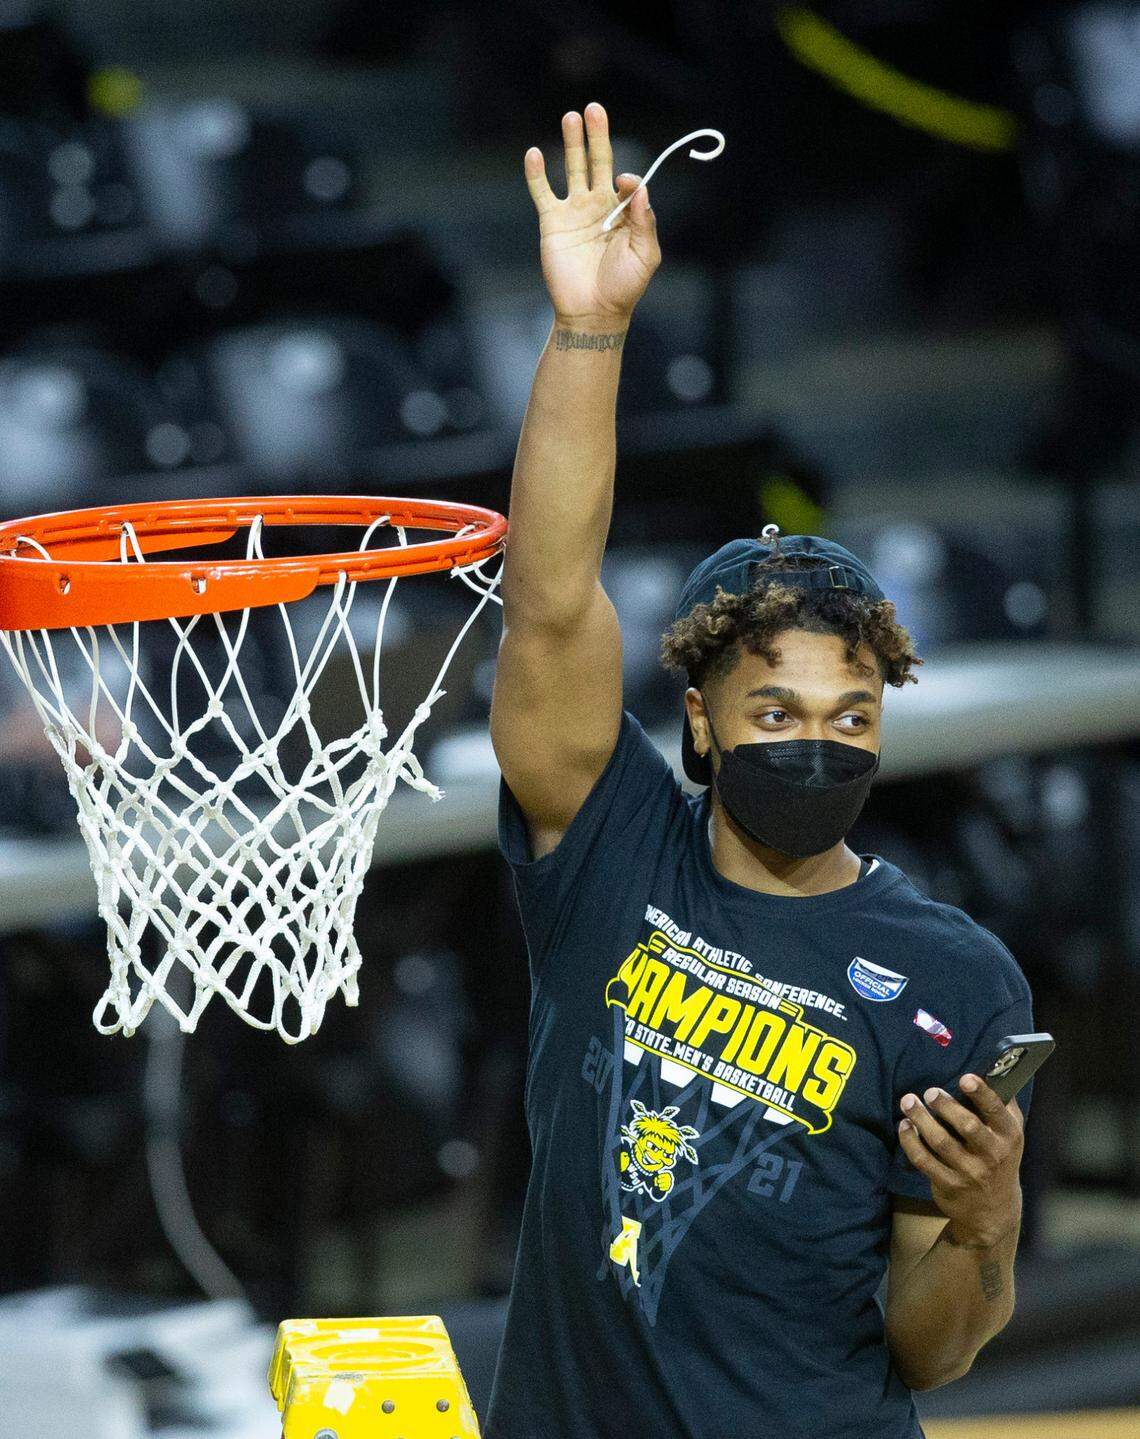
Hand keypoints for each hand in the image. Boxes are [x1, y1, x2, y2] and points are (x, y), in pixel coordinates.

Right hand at [524, 102, 660, 323]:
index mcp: (623, 213)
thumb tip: (638, 186)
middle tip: (594, 109)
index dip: (627, 178)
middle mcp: (599, 206)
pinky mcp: (552, 223)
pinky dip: (537, 174)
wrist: (593, 312)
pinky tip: (535, 153)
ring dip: (572, 143)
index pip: (625, 181)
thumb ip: (644, 221)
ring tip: (571, 117)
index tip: (623, 184)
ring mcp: (574, 212)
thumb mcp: (645, 255)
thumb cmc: (623, 288)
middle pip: (598, 162)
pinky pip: (543, 193)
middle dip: (597, 136)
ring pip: (573, 169)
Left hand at [897, 1075, 1023, 1247]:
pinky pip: (924, 1161)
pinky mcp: (949, 1185)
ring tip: (908, 1102)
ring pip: (941, 1142)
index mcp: (1008, 1137)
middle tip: (929, 1092)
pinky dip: (910, 1142)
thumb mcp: (1010, 1136)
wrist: (994, 1211)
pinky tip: (904, 1126)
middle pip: (968, 1126)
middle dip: (946, 1106)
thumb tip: (995, 1071)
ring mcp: (970, 1173)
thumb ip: (1004, 1106)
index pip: (997, 1112)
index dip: (982, 1094)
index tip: (965, 1078)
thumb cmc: (1000, 1160)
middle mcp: (992, 1155)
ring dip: (921, 1119)